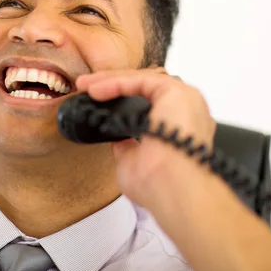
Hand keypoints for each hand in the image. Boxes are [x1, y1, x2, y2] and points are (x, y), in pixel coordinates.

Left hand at [75, 68, 216, 209]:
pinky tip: (95, 89)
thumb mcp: (133, 164)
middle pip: (143, 87)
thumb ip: (127, 149)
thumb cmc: (159, 186)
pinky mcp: (178, 92)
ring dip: (111, 80)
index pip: (147, 103)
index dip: (118, 99)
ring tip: (85, 84)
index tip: (92, 101)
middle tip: (84, 86)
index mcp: (179, 128)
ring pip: (142, 80)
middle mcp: (186, 111)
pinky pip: (141, 80)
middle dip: (111, 84)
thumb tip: (118, 141)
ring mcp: (185, 100)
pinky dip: (117, 82)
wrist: (173, 191)